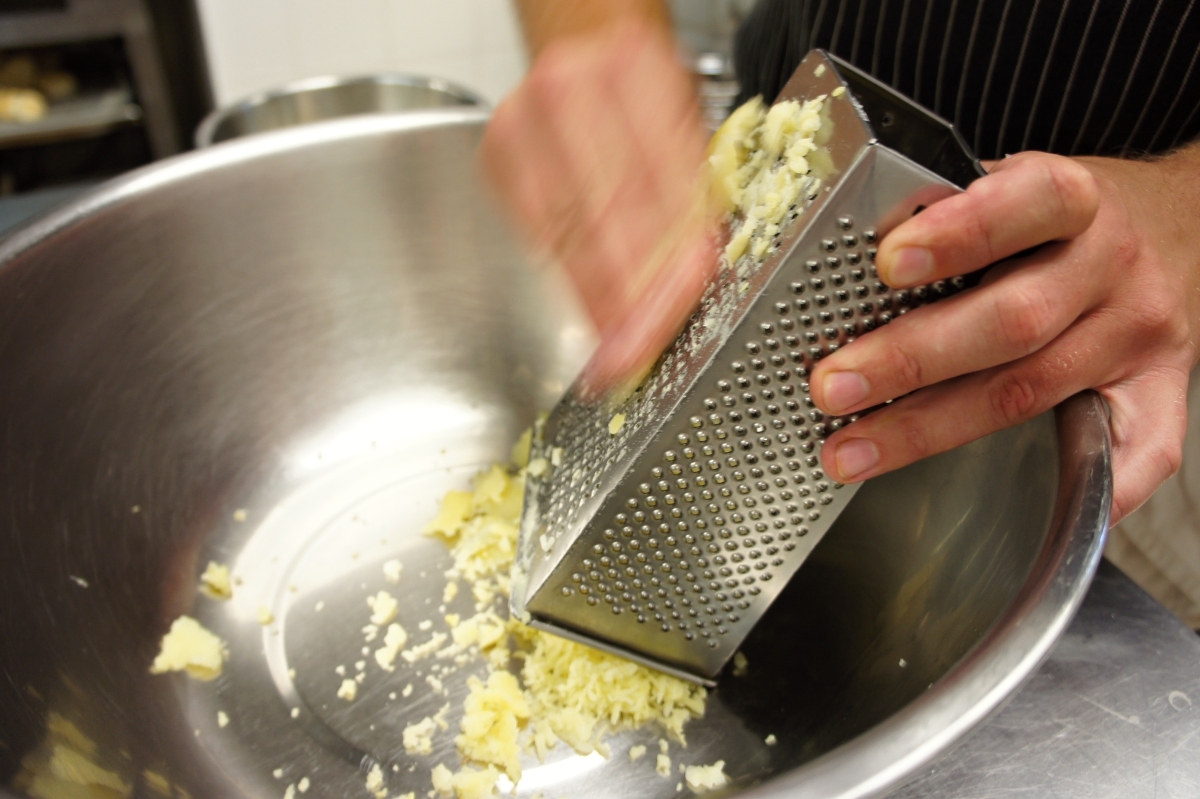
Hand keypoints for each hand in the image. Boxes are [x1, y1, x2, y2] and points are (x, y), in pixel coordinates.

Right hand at [479, 20, 717, 393]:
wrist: (580, 35)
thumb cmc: (641, 83)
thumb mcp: (687, 117)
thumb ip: (693, 188)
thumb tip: (692, 275)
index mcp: (635, 74)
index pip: (654, 188)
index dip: (662, 262)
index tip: (669, 319)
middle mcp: (570, 92)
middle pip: (602, 215)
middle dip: (622, 297)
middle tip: (634, 358)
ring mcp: (522, 122)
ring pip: (563, 231)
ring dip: (592, 300)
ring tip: (612, 354)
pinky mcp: (496, 154)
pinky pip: (536, 230)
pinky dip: (566, 275)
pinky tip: (587, 310)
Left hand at [810, 149, 1199, 522]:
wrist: (1181, 228)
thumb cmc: (1064, 220)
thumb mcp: (1017, 184)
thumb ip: (947, 210)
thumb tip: (841, 252)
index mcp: (1076, 200)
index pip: (1030, 205)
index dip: (961, 233)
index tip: (887, 262)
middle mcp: (1112, 267)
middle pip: (1014, 321)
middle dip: (909, 360)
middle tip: (830, 388)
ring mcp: (1137, 338)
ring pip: (1031, 391)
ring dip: (929, 429)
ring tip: (851, 451)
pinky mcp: (1163, 395)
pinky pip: (1134, 459)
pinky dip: (1073, 492)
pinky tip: (1006, 515)